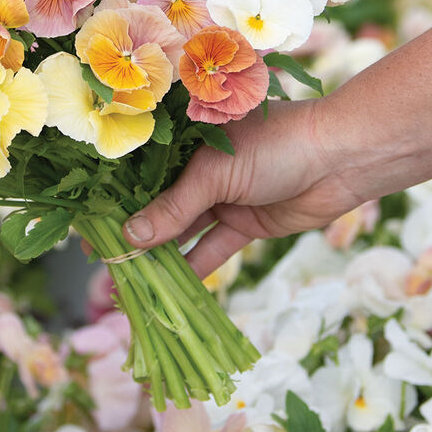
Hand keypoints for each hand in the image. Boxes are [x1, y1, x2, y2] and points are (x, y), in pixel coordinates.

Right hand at [122, 98, 363, 277]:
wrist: (341, 157)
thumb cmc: (274, 145)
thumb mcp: (215, 173)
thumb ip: (174, 208)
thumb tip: (130, 237)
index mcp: (187, 143)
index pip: (142, 174)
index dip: (117, 201)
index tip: (90, 227)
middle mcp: (201, 171)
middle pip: (160, 206)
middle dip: (135, 234)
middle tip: (105, 262)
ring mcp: (222, 199)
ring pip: (184, 231)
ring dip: (161, 256)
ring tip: (131, 280)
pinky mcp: (245, 224)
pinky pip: (213, 249)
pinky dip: (195, 268)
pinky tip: (170, 289)